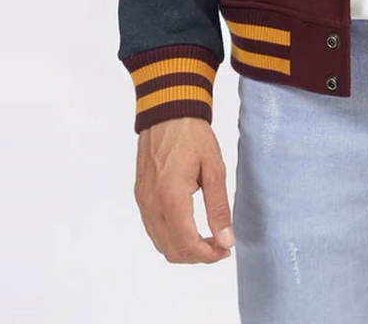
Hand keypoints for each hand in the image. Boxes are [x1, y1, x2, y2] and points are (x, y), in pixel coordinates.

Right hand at [134, 117, 234, 262]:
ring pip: (160, 242)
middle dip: (197, 255)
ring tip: (208, 237)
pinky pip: (153, 227)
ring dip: (183, 247)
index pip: (187, 244)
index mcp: (171, 197)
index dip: (208, 255)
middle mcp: (152, 203)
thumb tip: (226, 240)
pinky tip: (190, 225)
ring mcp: (143, 200)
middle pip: (171, 250)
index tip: (225, 250)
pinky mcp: (141, 194)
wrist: (168, 111)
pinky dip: (171, 236)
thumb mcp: (214, 169)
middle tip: (220, 245)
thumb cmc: (192, 135)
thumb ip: (218, 208)